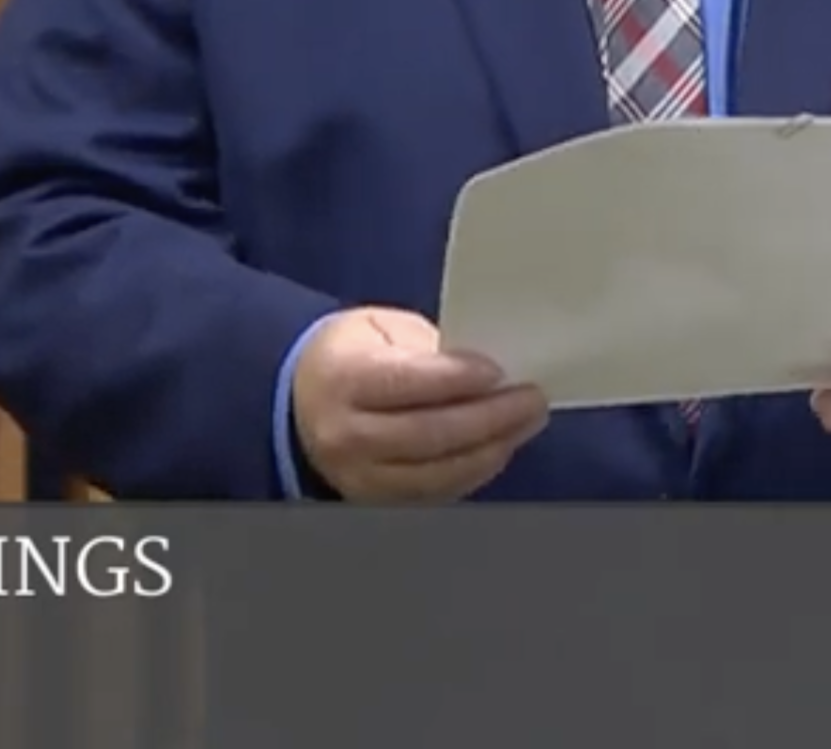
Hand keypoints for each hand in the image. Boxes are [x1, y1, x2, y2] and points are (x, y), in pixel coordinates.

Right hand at [291, 307, 548, 501]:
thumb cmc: (350, 355)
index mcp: (344, 379)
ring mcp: (360, 476)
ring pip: (437, 472)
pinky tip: (497, 449)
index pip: (407, 383)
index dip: (457, 379)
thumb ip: (429, 349)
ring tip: (524, 424)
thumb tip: (488, 371)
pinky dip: (472, 472)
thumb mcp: (380, 329)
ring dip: (491, 449)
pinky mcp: (375, 501)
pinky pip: (434, 493)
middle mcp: (347, 434)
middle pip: (429, 433)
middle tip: (531, 400)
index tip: (498, 371)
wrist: (299, 401)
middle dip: (490, 418)